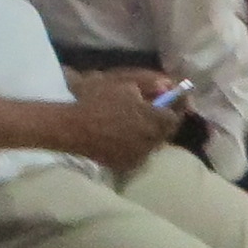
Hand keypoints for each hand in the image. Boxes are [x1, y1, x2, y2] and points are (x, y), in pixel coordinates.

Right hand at [54, 70, 182, 170]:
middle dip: (162, 121)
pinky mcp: (127, 164)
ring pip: (152, 143)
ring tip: (137, 123)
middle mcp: (150, 139)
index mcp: (152, 118)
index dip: (176, 107)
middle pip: (165, 131)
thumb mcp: (122, 83)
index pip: (175, 116)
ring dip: (150, 133)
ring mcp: (139, 154)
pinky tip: (125, 136)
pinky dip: (137, 144)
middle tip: (154, 111)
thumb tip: (167, 86)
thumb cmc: (96, 100)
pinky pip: (139, 153)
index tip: (174, 100)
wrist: (71, 128)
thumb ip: (148, 83)